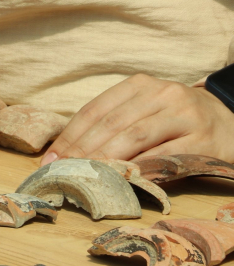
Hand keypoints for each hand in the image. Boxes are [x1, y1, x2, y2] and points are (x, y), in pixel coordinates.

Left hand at [42, 74, 233, 164]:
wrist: (227, 120)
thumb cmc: (172, 118)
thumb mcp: (142, 110)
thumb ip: (111, 124)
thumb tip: (66, 153)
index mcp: (138, 85)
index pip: (95, 110)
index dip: (69, 136)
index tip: (50, 159)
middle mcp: (161, 94)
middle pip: (111, 124)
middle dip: (82, 151)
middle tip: (62, 173)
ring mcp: (183, 115)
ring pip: (135, 138)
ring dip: (106, 160)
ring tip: (86, 177)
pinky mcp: (202, 139)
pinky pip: (164, 156)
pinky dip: (140, 170)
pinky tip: (122, 181)